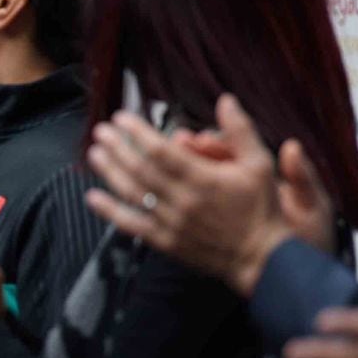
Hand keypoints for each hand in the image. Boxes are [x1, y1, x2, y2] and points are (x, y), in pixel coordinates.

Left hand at [85, 95, 290, 294]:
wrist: (263, 257)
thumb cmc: (261, 208)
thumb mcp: (260, 164)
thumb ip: (240, 131)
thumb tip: (226, 99)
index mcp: (204, 179)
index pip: (161, 151)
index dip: (138, 132)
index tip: (122, 118)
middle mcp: (184, 200)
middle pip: (141, 169)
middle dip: (117, 148)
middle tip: (101, 131)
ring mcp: (172, 222)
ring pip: (133, 194)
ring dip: (110, 172)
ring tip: (95, 154)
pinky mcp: (166, 241)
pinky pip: (133, 225)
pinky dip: (111, 211)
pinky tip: (93, 198)